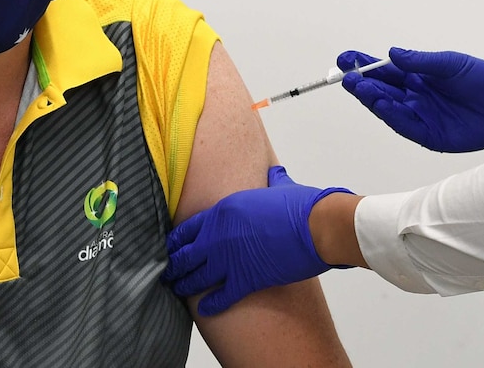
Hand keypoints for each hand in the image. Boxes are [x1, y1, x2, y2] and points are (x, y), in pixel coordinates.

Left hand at [162, 166, 352, 315]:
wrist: (316, 226)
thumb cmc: (300, 204)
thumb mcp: (278, 186)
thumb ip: (270, 180)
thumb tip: (275, 172)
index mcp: (222, 211)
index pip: (188, 228)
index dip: (176, 241)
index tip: (170, 247)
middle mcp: (219, 236)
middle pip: (186, 254)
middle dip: (174, 265)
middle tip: (167, 272)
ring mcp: (230, 259)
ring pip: (197, 277)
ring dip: (185, 285)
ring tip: (178, 289)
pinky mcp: (246, 279)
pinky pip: (222, 295)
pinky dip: (211, 305)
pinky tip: (204, 310)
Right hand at [337, 48, 483, 151]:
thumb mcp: (451, 64)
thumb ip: (420, 61)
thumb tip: (392, 53)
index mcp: (416, 77)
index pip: (382, 71)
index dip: (362, 65)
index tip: (346, 59)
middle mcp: (413, 97)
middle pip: (379, 90)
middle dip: (361, 83)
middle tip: (347, 76)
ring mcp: (419, 116)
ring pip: (387, 108)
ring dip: (371, 98)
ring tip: (360, 86)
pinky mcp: (428, 135)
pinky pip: (404, 125)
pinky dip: (391, 114)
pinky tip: (382, 103)